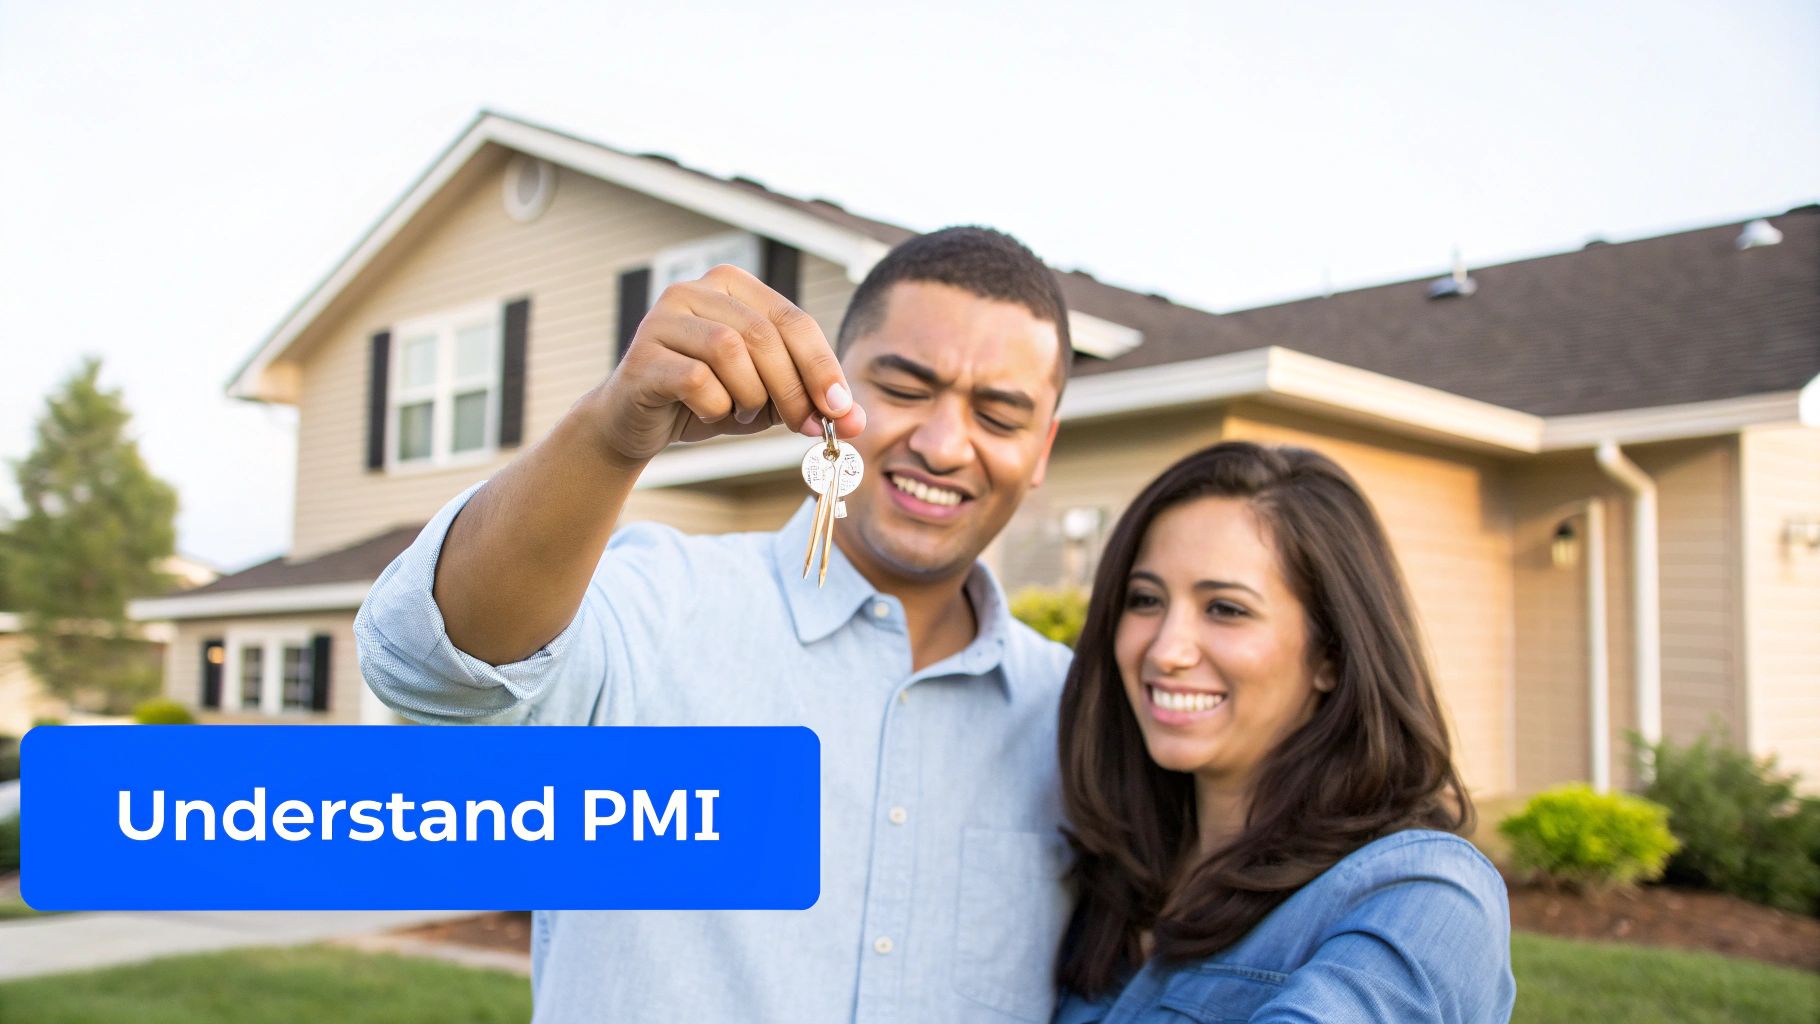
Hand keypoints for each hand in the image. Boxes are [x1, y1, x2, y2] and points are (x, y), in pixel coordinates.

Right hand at [594, 264, 866, 463]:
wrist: (634, 423)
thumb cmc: (706, 400)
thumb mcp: (768, 399)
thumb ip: (811, 402)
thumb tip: (857, 421)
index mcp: (732, 286)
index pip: (793, 319)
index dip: (823, 367)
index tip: (841, 410)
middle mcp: (694, 290)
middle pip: (764, 334)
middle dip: (794, 388)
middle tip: (805, 427)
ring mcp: (663, 318)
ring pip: (730, 350)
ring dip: (750, 395)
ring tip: (741, 412)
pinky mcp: (642, 355)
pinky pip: (696, 379)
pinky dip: (715, 407)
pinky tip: (707, 414)